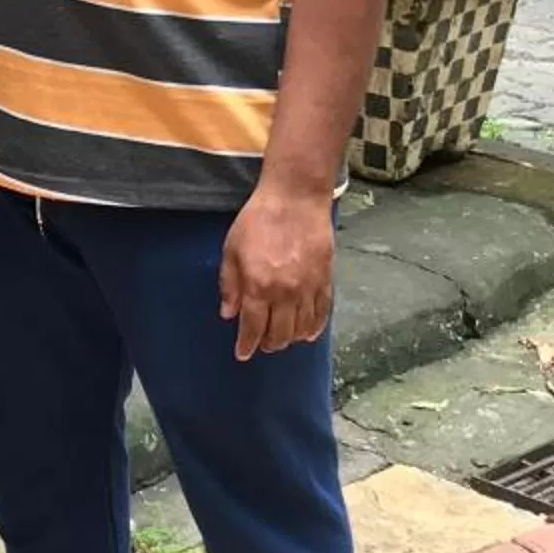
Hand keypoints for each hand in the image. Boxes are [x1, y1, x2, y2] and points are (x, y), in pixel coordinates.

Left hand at [220, 182, 333, 360]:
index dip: (247, 344)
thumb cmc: (258, 220)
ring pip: (302, 328)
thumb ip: (229, 284)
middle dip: (268, 344)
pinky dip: (315, 327)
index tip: (243, 354)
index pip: (252, 327)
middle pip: (279, 333)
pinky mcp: (325, 279)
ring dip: (290, 339)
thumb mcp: (231, 250)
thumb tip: (228, 313)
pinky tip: (308, 334)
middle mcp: (285, 293)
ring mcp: (308, 288)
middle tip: (261, 345)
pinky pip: (322, 312)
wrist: (294, 199)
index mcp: (258, 286)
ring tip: (281, 339)